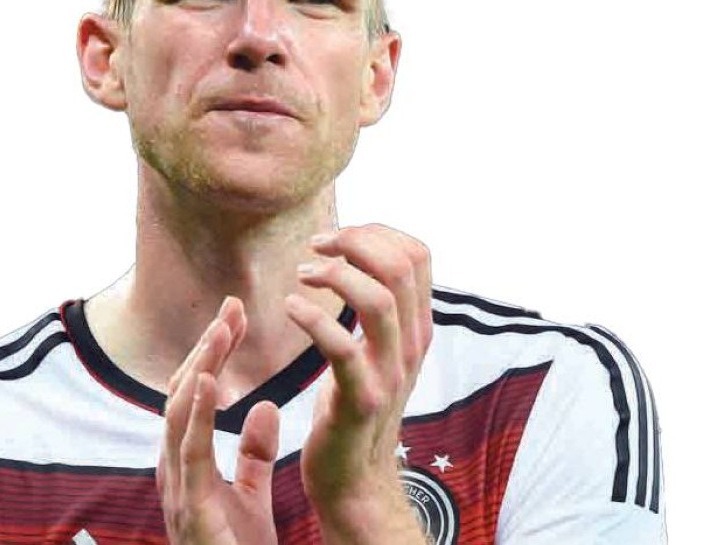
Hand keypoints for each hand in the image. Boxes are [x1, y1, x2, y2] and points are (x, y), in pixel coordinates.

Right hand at [158, 297, 280, 544]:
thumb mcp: (251, 497)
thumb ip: (253, 453)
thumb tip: (260, 406)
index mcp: (187, 463)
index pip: (194, 393)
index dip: (211, 353)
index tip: (235, 316)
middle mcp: (173, 468)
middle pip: (181, 392)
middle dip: (204, 348)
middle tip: (231, 308)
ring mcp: (176, 486)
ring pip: (178, 410)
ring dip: (199, 366)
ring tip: (221, 328)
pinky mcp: (189, 505)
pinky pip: (188, 449)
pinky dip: (196, 409)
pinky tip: (208, 377)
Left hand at [285, 224, 433, 542]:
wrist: (355, 476)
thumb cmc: (355, 403)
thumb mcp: (378, 349)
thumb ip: (377, 307)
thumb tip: (357, 252)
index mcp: (417, 326)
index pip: (417, 255)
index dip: (376, 232)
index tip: (336, 238)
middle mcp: (412, 344)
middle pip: (401, 267)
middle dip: (354, 242)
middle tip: (316, 248)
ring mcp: (390, 372)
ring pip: (380, 301)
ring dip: (335, 275)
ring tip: (302, 275)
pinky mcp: (361, 400)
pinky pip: (343, 348)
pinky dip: (314, 319)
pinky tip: (290, 307)